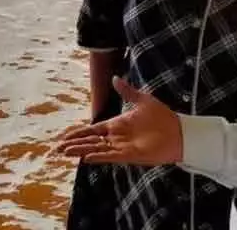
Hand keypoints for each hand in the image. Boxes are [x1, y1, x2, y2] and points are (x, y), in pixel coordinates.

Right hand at [57, 77, 182, 165]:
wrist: (179, 132)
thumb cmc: (162, 116)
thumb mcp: (142, 100)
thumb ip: (127, 91)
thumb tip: (114, 78)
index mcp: (117, 124)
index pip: (92, 130)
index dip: (78, 133)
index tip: (64, 137)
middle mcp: (116, 137)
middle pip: (89, 141)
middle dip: (74, 144)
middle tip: (57, 148)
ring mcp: (121, 147)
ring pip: (95, 149)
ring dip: (80, 150)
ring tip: (64, 153)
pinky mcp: (129, 155)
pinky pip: (109, 156)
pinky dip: (97, 157)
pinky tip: (85, 158)